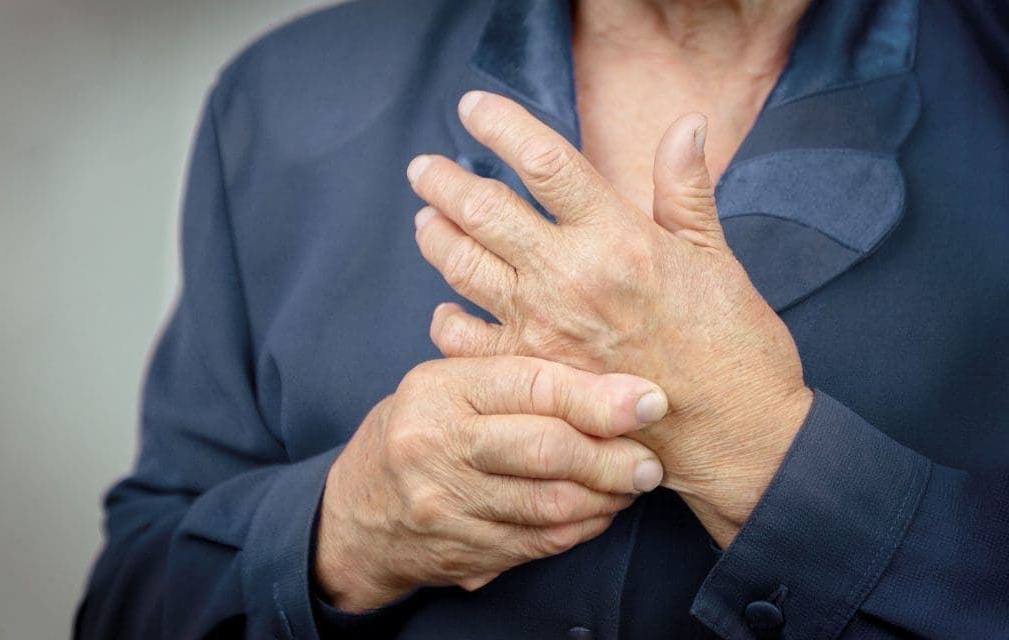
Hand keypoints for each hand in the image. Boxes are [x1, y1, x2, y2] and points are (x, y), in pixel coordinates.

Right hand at [316, 356, 666, 611]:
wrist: (357, 514)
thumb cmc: (418, 433)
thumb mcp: (447, 387)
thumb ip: (514, 379)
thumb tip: (613, 382)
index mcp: (438, 390)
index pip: (531, 385)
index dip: (599, 395)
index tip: (651, 401)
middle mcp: (436, 445)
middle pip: (546, 449)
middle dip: (612, 456)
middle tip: (648, 460)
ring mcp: (446, 504)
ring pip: (551, 503)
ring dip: (605, 497)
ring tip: (630, 483)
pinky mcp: (462, 550)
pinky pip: (541, 541)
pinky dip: (581, 527)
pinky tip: (597, 511)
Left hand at [407, 91, 812, 544]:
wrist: (735, 434)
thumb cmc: (733, 345)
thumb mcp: (714, 256)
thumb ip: (685, 189)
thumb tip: (684, 124)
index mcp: (617, 235)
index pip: (544, 161)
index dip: (501, 125)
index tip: (473, 108)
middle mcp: (569, 276)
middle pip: (484, 210)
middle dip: (444, 182)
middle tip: (424, 169)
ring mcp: (541, 328)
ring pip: (463, 267)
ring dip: (436, 238)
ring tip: (425, 222)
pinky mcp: (530, 376)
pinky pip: (464, 340)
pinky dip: (447, 321)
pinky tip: (445, 310)